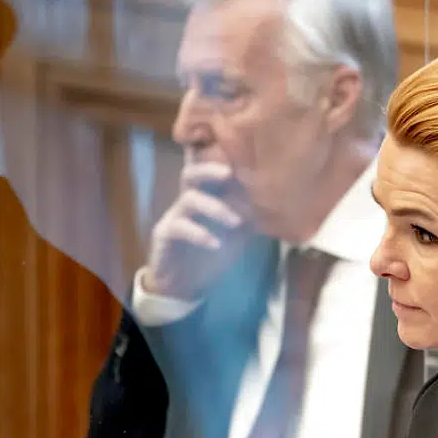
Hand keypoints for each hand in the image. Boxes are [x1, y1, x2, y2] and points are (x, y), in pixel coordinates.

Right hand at [142, 162, 249, 300]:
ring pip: (189, 198)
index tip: (235, 152)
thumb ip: (248, 217)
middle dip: (209, 169)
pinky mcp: (164, 234)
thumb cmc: (211, 255)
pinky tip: (215, 244)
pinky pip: (179, 227)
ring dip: (214, 207)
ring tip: (236, 222)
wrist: (185, 285)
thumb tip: (272, 201)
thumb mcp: (236, 235)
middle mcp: (188, 200)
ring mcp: (175, 215)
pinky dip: (199, 234)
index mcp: (206, 196)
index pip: (207, 170)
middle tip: (229, 173)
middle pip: (191, 173)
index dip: (214, 156)